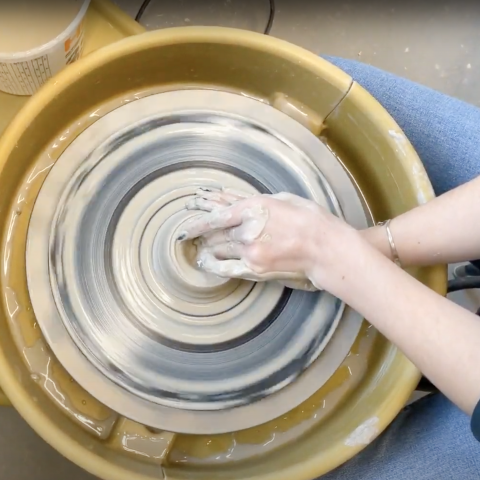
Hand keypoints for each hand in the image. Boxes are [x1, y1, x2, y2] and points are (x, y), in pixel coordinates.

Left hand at [177, 187, 354, 290]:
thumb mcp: (280, 199)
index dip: (197, 221)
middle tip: (190, 236)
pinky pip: (227, 269)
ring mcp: (250, 252)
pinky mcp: (256, 269)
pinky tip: (205, 263)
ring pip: (219, 250)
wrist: (325, 246)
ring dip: (207, 248)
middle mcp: (248, 230)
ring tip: (198, 248)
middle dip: (201, 235)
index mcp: (254, 208)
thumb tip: (235, 203)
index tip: (185, 224)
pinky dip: (214, 266)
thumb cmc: (308, 218)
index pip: (216, 215)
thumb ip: (254, 203)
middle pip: (215, 234)